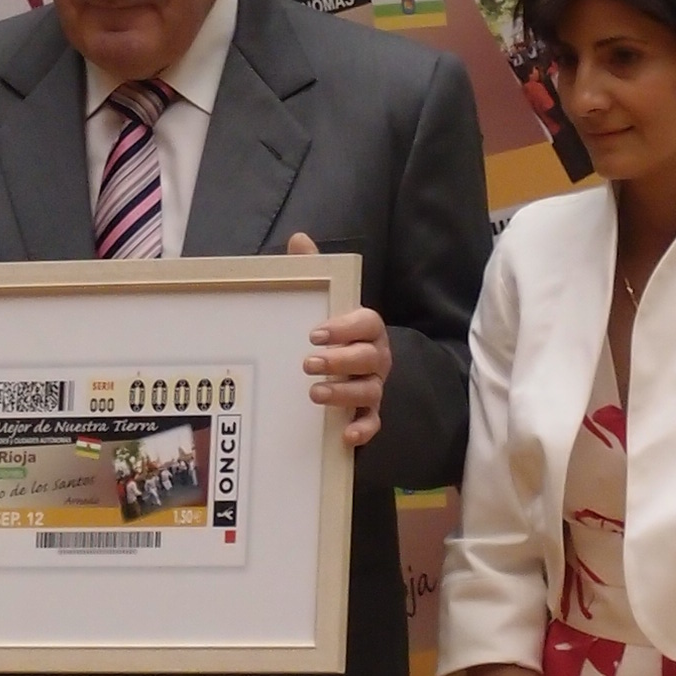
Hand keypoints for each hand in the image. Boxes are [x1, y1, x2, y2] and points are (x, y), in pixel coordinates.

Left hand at [290, 232, 389, 447]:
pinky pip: (373, 423)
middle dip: (340, 361)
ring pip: (369, 390)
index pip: (367, 323)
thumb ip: (313, 270)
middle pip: (368, 358)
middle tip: (308, 363)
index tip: (316, 333)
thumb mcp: (321, 301)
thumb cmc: (332, 332)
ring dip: (344, 393)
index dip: (345, 327)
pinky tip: (346, 436)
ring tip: (315, 393)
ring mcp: (375, 385)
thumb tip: (298, 239)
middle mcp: (376, 357)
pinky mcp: (369, 412)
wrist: (344, 369)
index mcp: (366, 329)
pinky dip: (363, 430)